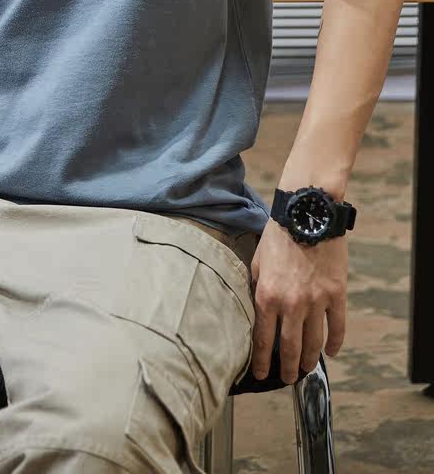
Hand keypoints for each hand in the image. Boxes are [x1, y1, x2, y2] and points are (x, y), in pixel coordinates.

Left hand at [250, 218, 346, 383]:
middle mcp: (291, 304)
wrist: (307, 213)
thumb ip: (256, 286)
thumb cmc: (278, 234)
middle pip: (288, 347)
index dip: (261, 361)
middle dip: (286, 368)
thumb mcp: (257, 260)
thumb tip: (254, 307)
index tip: (260, 374)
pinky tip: (331, 353)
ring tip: (305, 370)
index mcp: (266, 296)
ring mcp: (316, 302)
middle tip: (286, 379)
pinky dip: (335, 344)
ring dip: (308, 360)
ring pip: (313, 343)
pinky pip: (337, 328)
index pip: (262, 339)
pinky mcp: (336, 295)